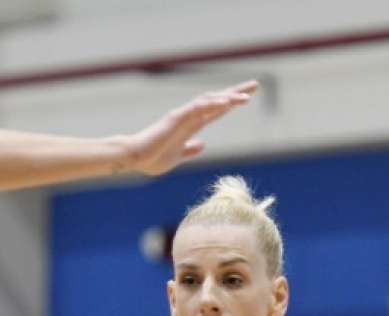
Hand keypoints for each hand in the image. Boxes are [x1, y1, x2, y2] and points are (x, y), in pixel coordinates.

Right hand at [125, 80, 258, 175]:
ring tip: (246, 95)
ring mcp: (183, 116)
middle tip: (254, 85)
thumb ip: (190, 150)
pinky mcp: (176, 118)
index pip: (216, 111)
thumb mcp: (177, 157)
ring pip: (210, 101)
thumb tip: (202, 145)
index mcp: (190, 125)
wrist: (135, 158)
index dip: (231, 103)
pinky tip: (227, 102)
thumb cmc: (152, 158)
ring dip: (228, 97)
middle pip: (216, 101)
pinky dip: (213, 104)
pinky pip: (198, 108)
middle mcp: (188, 116)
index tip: (247, 97)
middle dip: (235, 93)